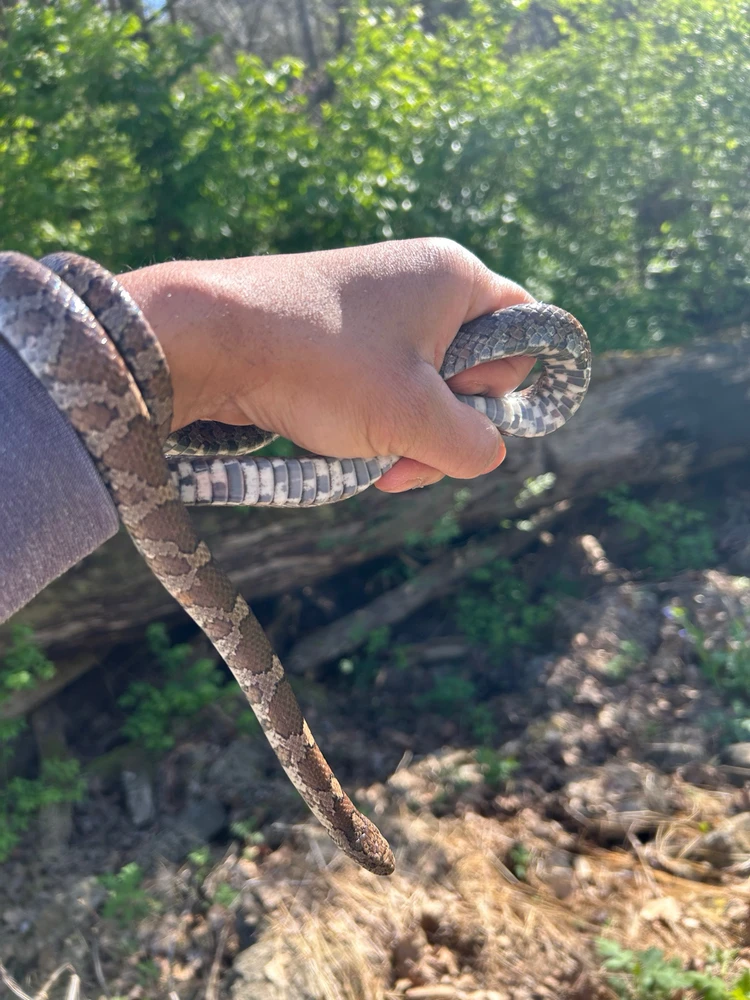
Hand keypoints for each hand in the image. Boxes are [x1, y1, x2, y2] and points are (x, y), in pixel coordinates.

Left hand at [118, 238, 534, 492]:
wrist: (208, 340)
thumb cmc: (323, 368)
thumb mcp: (413, 418)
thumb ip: (472, 443)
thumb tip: (486, 452)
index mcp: (455, 278)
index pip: (523, 334)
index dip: (502, 387)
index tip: (456, 412)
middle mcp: (419, 281)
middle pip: (470, 370)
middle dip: (442, 427)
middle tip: (403, 458)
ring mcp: (374, 307)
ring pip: (421, 388)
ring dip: (403, 436)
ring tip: (366, 460)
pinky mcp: (336, 333)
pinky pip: (379, 385)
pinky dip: (369, 422)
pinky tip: (337, 444)